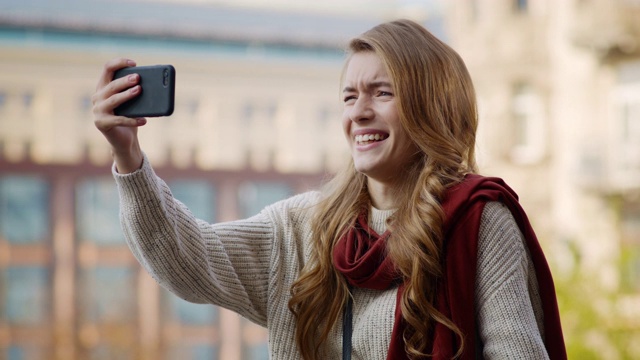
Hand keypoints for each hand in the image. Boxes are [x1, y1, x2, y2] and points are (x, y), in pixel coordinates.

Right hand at [92, 58, 144, 172]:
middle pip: (111, 85)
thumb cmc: (129, 117)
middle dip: (124, 81)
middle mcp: (97, 97)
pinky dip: (133, 120)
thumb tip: (152, 84)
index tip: (133, 63)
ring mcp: (97, 111)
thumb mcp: (133, 102)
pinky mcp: (102, 124)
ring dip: (127, 95)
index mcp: (103, 88)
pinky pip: (119, 120)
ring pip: (113, 100)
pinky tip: (144, 120)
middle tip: (138, 78)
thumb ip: (136, 91)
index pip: (107, 69)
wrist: (125, 141)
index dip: (119, 63)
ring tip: (139, 91)